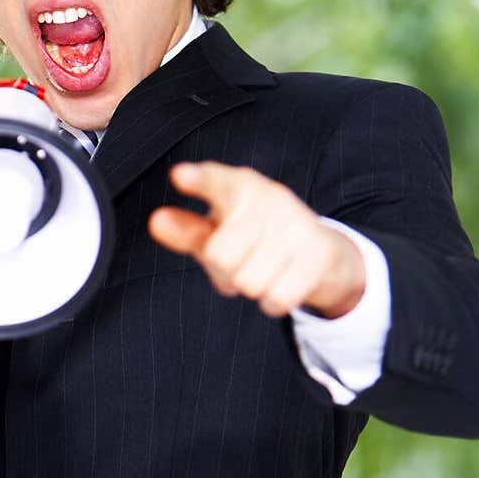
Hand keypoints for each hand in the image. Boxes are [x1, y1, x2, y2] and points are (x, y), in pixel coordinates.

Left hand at [148, 161, 365, 318]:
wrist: (322, 254)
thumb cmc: (257, 241)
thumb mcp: (220, 233)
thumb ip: (187, 230)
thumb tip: (156, 222)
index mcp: (240, 187)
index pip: (216, 182)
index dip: (199, 180)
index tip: (180, 175)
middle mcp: (271, 197)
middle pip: (220, 255)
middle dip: (225, 272)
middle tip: (244, 261)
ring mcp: (298, 223)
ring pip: (248, 281)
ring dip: (252, 288)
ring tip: (265, 270)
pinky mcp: (319, 253)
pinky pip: (275, 298)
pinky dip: (273, 302)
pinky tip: (283, 283)